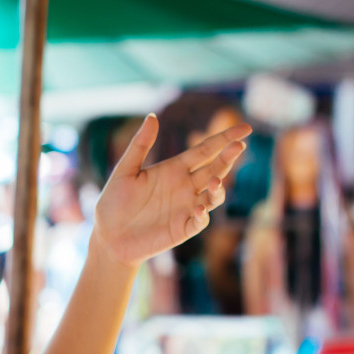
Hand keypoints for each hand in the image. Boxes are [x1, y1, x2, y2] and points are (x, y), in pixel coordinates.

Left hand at [90, 114, 251, 268]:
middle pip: (215, 169)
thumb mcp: (125, 170)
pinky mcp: (183, 228)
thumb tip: (152, 117)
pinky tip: (199, 208)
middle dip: (228, 158)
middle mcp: (185, 186)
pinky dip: (203, 214)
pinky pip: (200, 220)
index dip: (225, 139)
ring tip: (215, 182)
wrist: (108, 237)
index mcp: (174, 168)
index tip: (245, 129)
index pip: (206, 150)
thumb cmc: (114, 202)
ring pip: (213, 195)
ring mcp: (186, 208)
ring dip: (218, 188)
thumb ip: (140, 145)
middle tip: (239, 146)